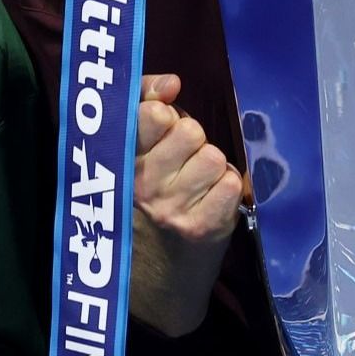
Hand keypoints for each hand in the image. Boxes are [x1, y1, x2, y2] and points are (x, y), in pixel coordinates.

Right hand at [134, 74, 242, 244]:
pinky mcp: (203, 227)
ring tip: (196, 183)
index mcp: (122, 158)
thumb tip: (172, 83)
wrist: (154, 272)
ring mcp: (172, 208)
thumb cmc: (147, 193)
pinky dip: (227, 189)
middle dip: (192, 142)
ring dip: (211, 168)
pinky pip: (232, 183)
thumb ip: (146, 99)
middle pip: (191, 131)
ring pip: (214, 157)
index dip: (166, 116)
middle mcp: (143, 184)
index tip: (162, 131)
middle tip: (181, 162)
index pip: (152, 113)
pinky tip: (210, 200)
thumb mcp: (134, 145)